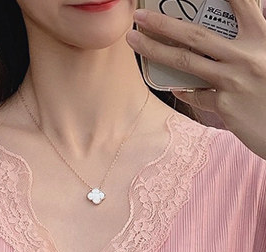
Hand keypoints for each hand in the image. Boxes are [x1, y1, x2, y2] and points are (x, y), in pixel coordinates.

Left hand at [125, 0, 265, 158]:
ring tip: (135, 42)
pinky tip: (177, 87)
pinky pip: (197, 94)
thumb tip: (219, 39)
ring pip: (186, 61)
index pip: (241, 3)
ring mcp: (233, 80)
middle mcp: (246, 55)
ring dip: (155, 50)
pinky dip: (185, 89)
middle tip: (140, 16)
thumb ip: (249, 43)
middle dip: (163, 23)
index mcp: (261, 37)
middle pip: (196, 35)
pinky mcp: (225, 105)